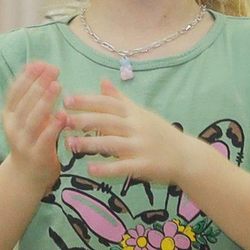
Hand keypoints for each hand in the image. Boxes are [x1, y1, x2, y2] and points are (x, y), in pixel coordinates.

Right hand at [1, 62, 68, 185]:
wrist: (27, 175)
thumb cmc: (31, 140)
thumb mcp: (25, 118)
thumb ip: (32, 97)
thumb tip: (40, 67)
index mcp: (9, 116)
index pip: (15, 92)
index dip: (26, 77)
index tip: (39, 64)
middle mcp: (13, 128)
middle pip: (24, 103)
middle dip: (38, 84)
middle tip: (52, 70)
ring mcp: (24, 142)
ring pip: (33, 119)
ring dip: (45, 101)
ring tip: (57, 86)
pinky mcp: (37, 155)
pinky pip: (45, 138)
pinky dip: (53, 126)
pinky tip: (63, 115)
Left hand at [61, 81, 196, 185]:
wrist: (186, 156)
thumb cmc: (159, 133)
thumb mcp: (140, 113)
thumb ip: (120, 99)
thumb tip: (102, 81)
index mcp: (135, 114)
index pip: (109, 104)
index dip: (88, 101)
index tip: (67, 99)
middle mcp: (137, 128)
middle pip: (108, 121)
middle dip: (85, 119)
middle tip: (63, 119)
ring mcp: (141, 146)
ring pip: (112, 143)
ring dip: (90, 143)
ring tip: (70, 144)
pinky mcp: (145, 165)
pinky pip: (123, 166)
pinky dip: (106, 168)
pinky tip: (90, 169)